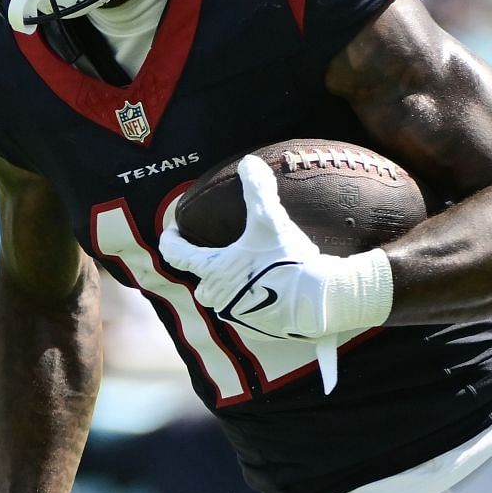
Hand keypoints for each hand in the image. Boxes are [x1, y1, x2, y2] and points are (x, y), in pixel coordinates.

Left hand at [159, 155, 391, 391]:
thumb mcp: (270, 220)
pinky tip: (270, 290)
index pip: (175, 253)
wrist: (320, 300)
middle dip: (205, 267)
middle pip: (201, 279)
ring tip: (247, 269)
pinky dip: (252, 301)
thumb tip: (248, 162)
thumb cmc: (288, 260)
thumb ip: (257, 189)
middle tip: (221, 251)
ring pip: (222, 297)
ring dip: (230, 285)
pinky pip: (245, 312)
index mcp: (212, 270)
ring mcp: (236, 315)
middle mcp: (217, 296)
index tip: (176, 229)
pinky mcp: (256, 330)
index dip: (171, 238)